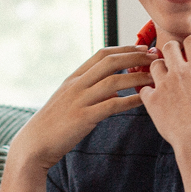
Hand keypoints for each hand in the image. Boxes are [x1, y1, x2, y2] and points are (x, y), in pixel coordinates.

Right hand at [11, 46, 154, 170]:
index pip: (102, 54)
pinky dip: (130, 100)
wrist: (35, 143)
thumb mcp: (69, 99)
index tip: (142, 48)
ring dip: (138, 77)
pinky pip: (112, 105)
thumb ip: (89, 90)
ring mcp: (79, 100)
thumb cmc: (54, 124)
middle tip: (155, 57)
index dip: (125, 48)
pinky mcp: (83, 117)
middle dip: (135, 56)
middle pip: (110, 62)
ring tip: (155, 77)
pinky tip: (144, 100)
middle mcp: (76, 84)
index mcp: (74, 77)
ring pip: (114, 81)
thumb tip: (114, 88)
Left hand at [139, 34, 190, 151]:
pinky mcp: (152, 100)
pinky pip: (143, 89)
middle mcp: (179, 72)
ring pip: (154, 65)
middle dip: (171, 50)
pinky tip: (154, 97)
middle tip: (175, 59)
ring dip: (158, 69)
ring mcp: (163, 85)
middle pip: (169, 46)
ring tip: (164, 78)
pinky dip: (147, 92)